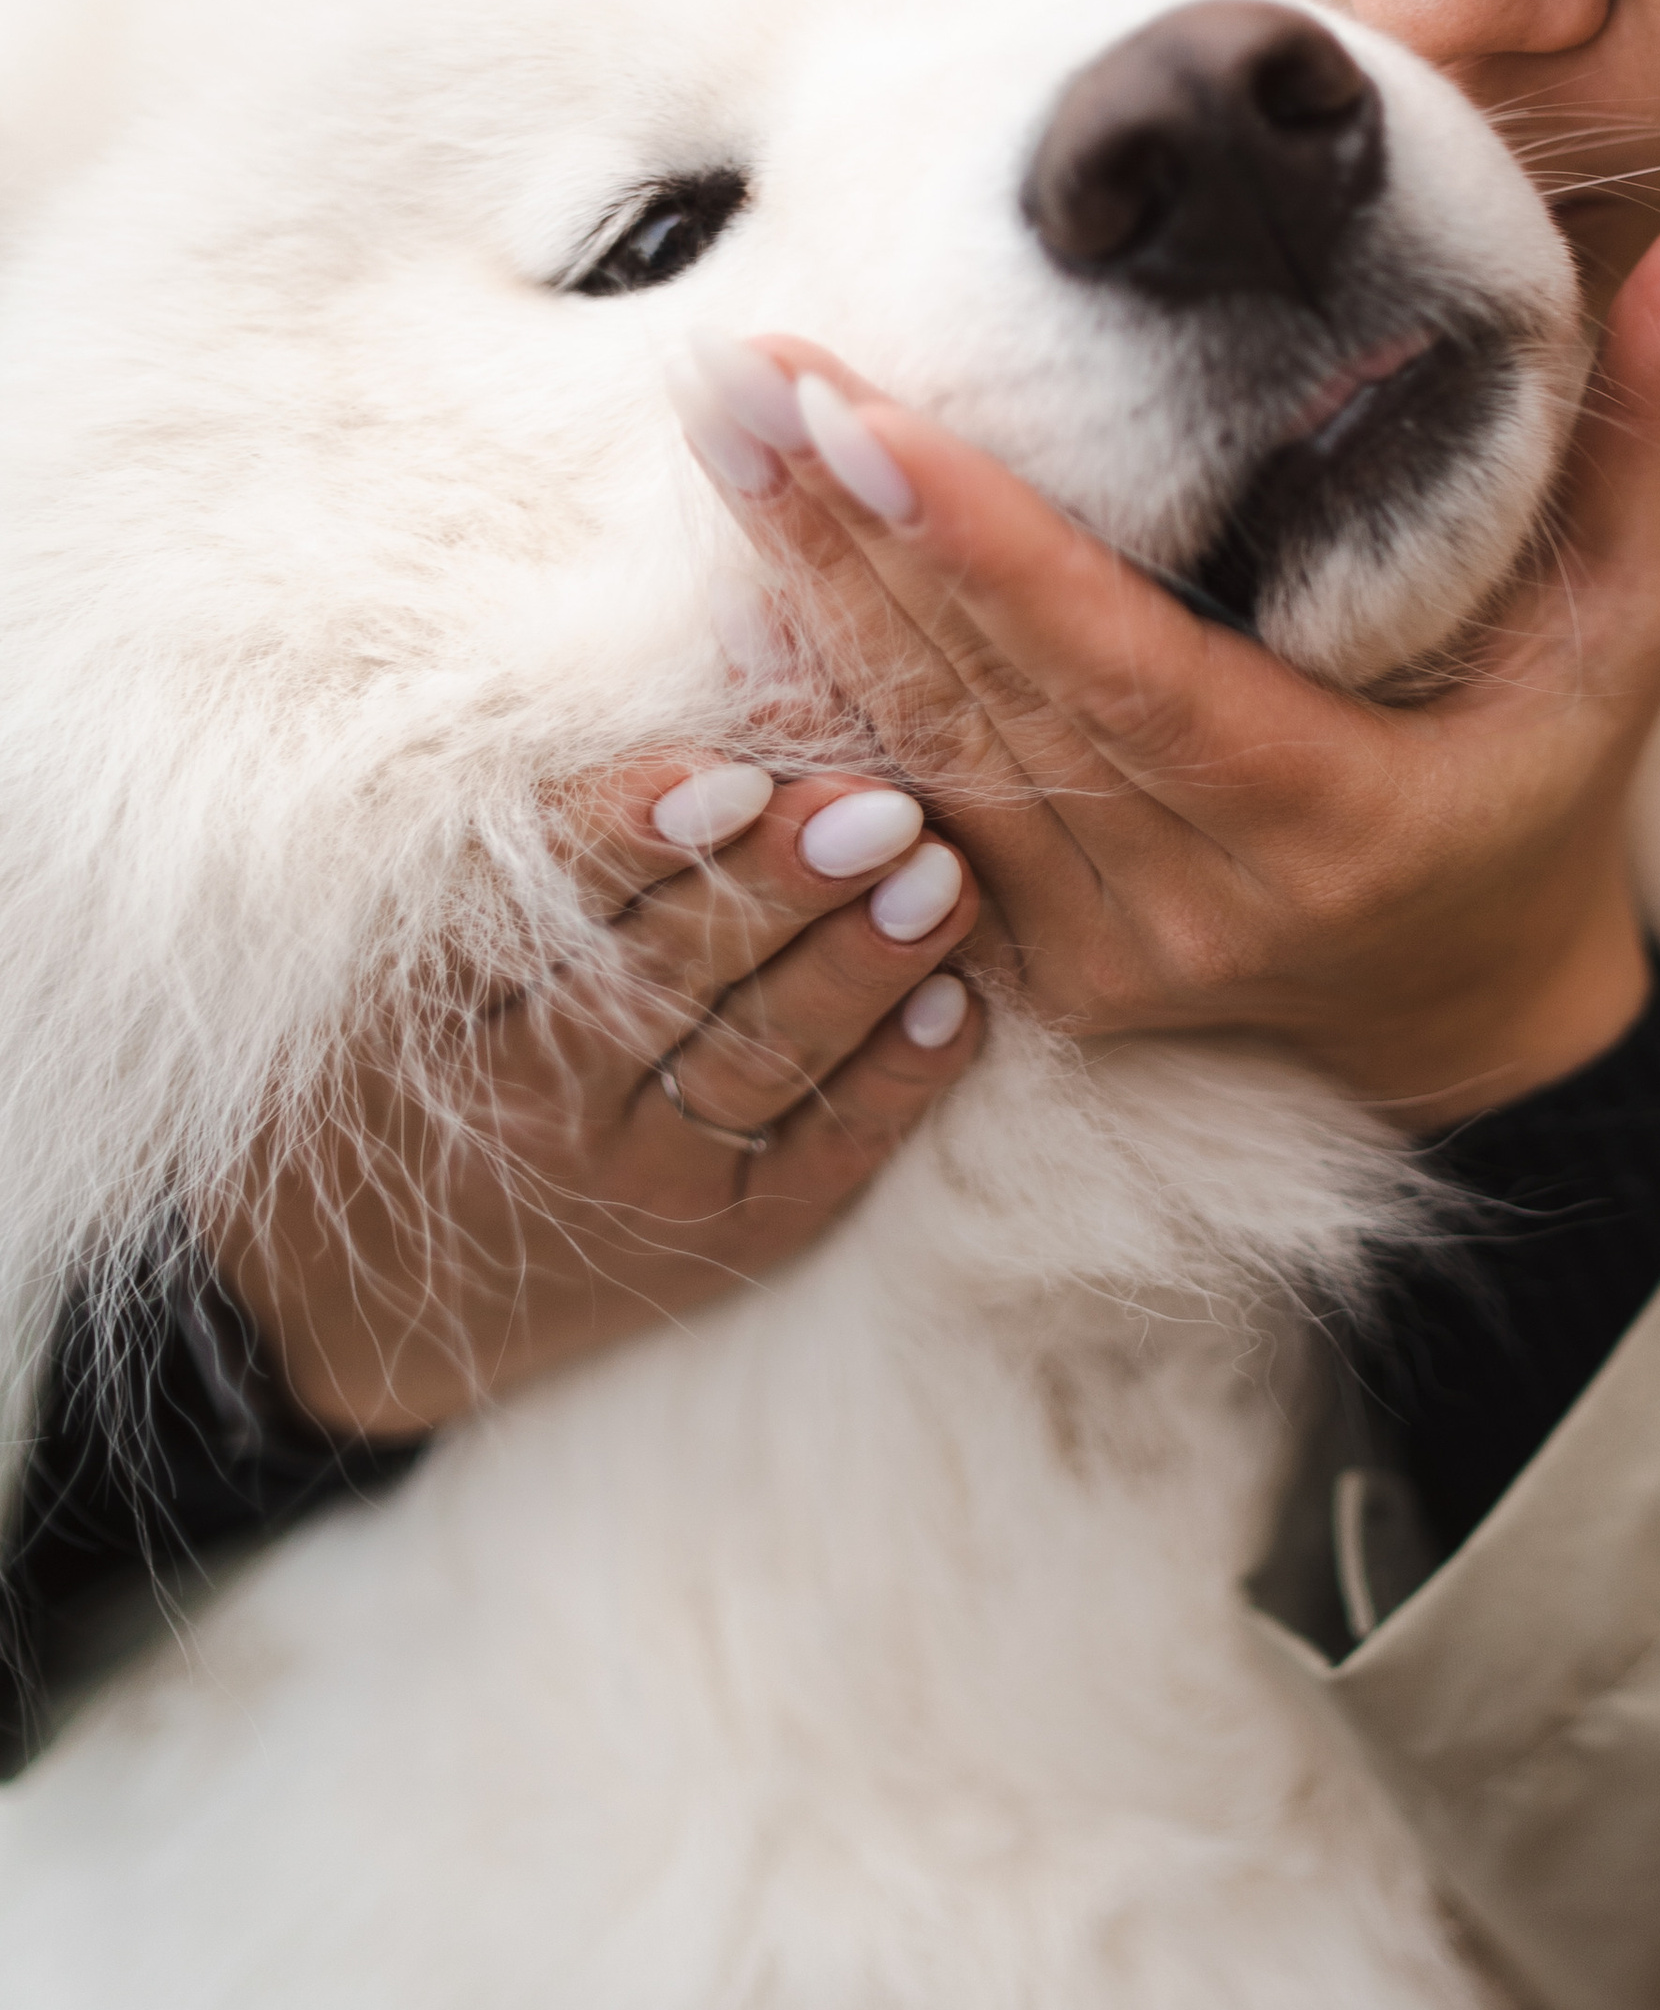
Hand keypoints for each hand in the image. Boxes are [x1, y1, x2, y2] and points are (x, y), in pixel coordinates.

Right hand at [212, 762, 982, 1438]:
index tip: (732, 775)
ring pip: (759, 1062)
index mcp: (447, 1004)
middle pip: (674, 979)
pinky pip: (819, 1160)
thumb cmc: (402, 1059)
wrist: (360, 1295)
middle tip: (881, 809)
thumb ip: (542, 838)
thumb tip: (715, 714)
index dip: (640, 840)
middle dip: (785, 890)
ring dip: (859, 970)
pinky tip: (950, 1006)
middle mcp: (536, 1102)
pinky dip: (891, 1086)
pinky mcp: (723, 1240)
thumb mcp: (416, 949)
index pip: (549, 906)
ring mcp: (636, 1182)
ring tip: (940, 881)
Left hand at [676, 160, 1659, 1124]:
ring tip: (719, 430)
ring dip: (805, 597)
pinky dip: (825, 688)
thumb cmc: (1560, 779)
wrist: (1476, 1009)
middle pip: (984, 707)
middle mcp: (1193, 907)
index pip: (1122, 675)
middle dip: (842, 535)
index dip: (984, 551)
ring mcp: (1100, 951)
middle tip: (735, 367)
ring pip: (922, 763)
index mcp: (1334, 823)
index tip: (860, 414)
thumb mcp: (1636, 613)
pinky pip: (912, 815)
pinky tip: (750, 565)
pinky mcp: (1037, 964)